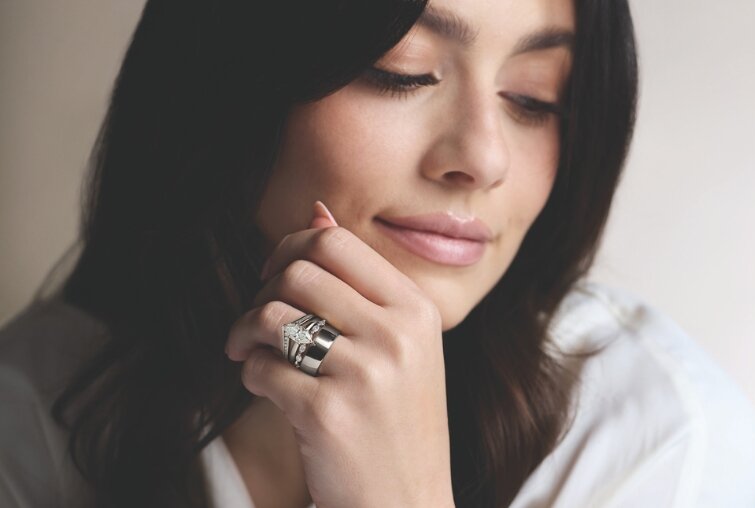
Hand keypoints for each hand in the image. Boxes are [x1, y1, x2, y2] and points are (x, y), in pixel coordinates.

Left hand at [225, 201, 454, 507]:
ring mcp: (366, 374)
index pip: (337, 242)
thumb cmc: (396, 422)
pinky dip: (250, 377)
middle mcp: (398, 335)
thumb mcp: (400, 345)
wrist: (407, 502)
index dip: (290, 249)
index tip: (274, 277)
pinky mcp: (328, 414)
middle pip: (298, 271)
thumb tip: (317, 208)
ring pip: (272, 316)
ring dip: (245, 334)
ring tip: (250, 355)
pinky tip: (269, 393)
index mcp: (417, 311)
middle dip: (261, 292)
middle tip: (257, 325)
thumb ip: (361, 281)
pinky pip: (260, 370)